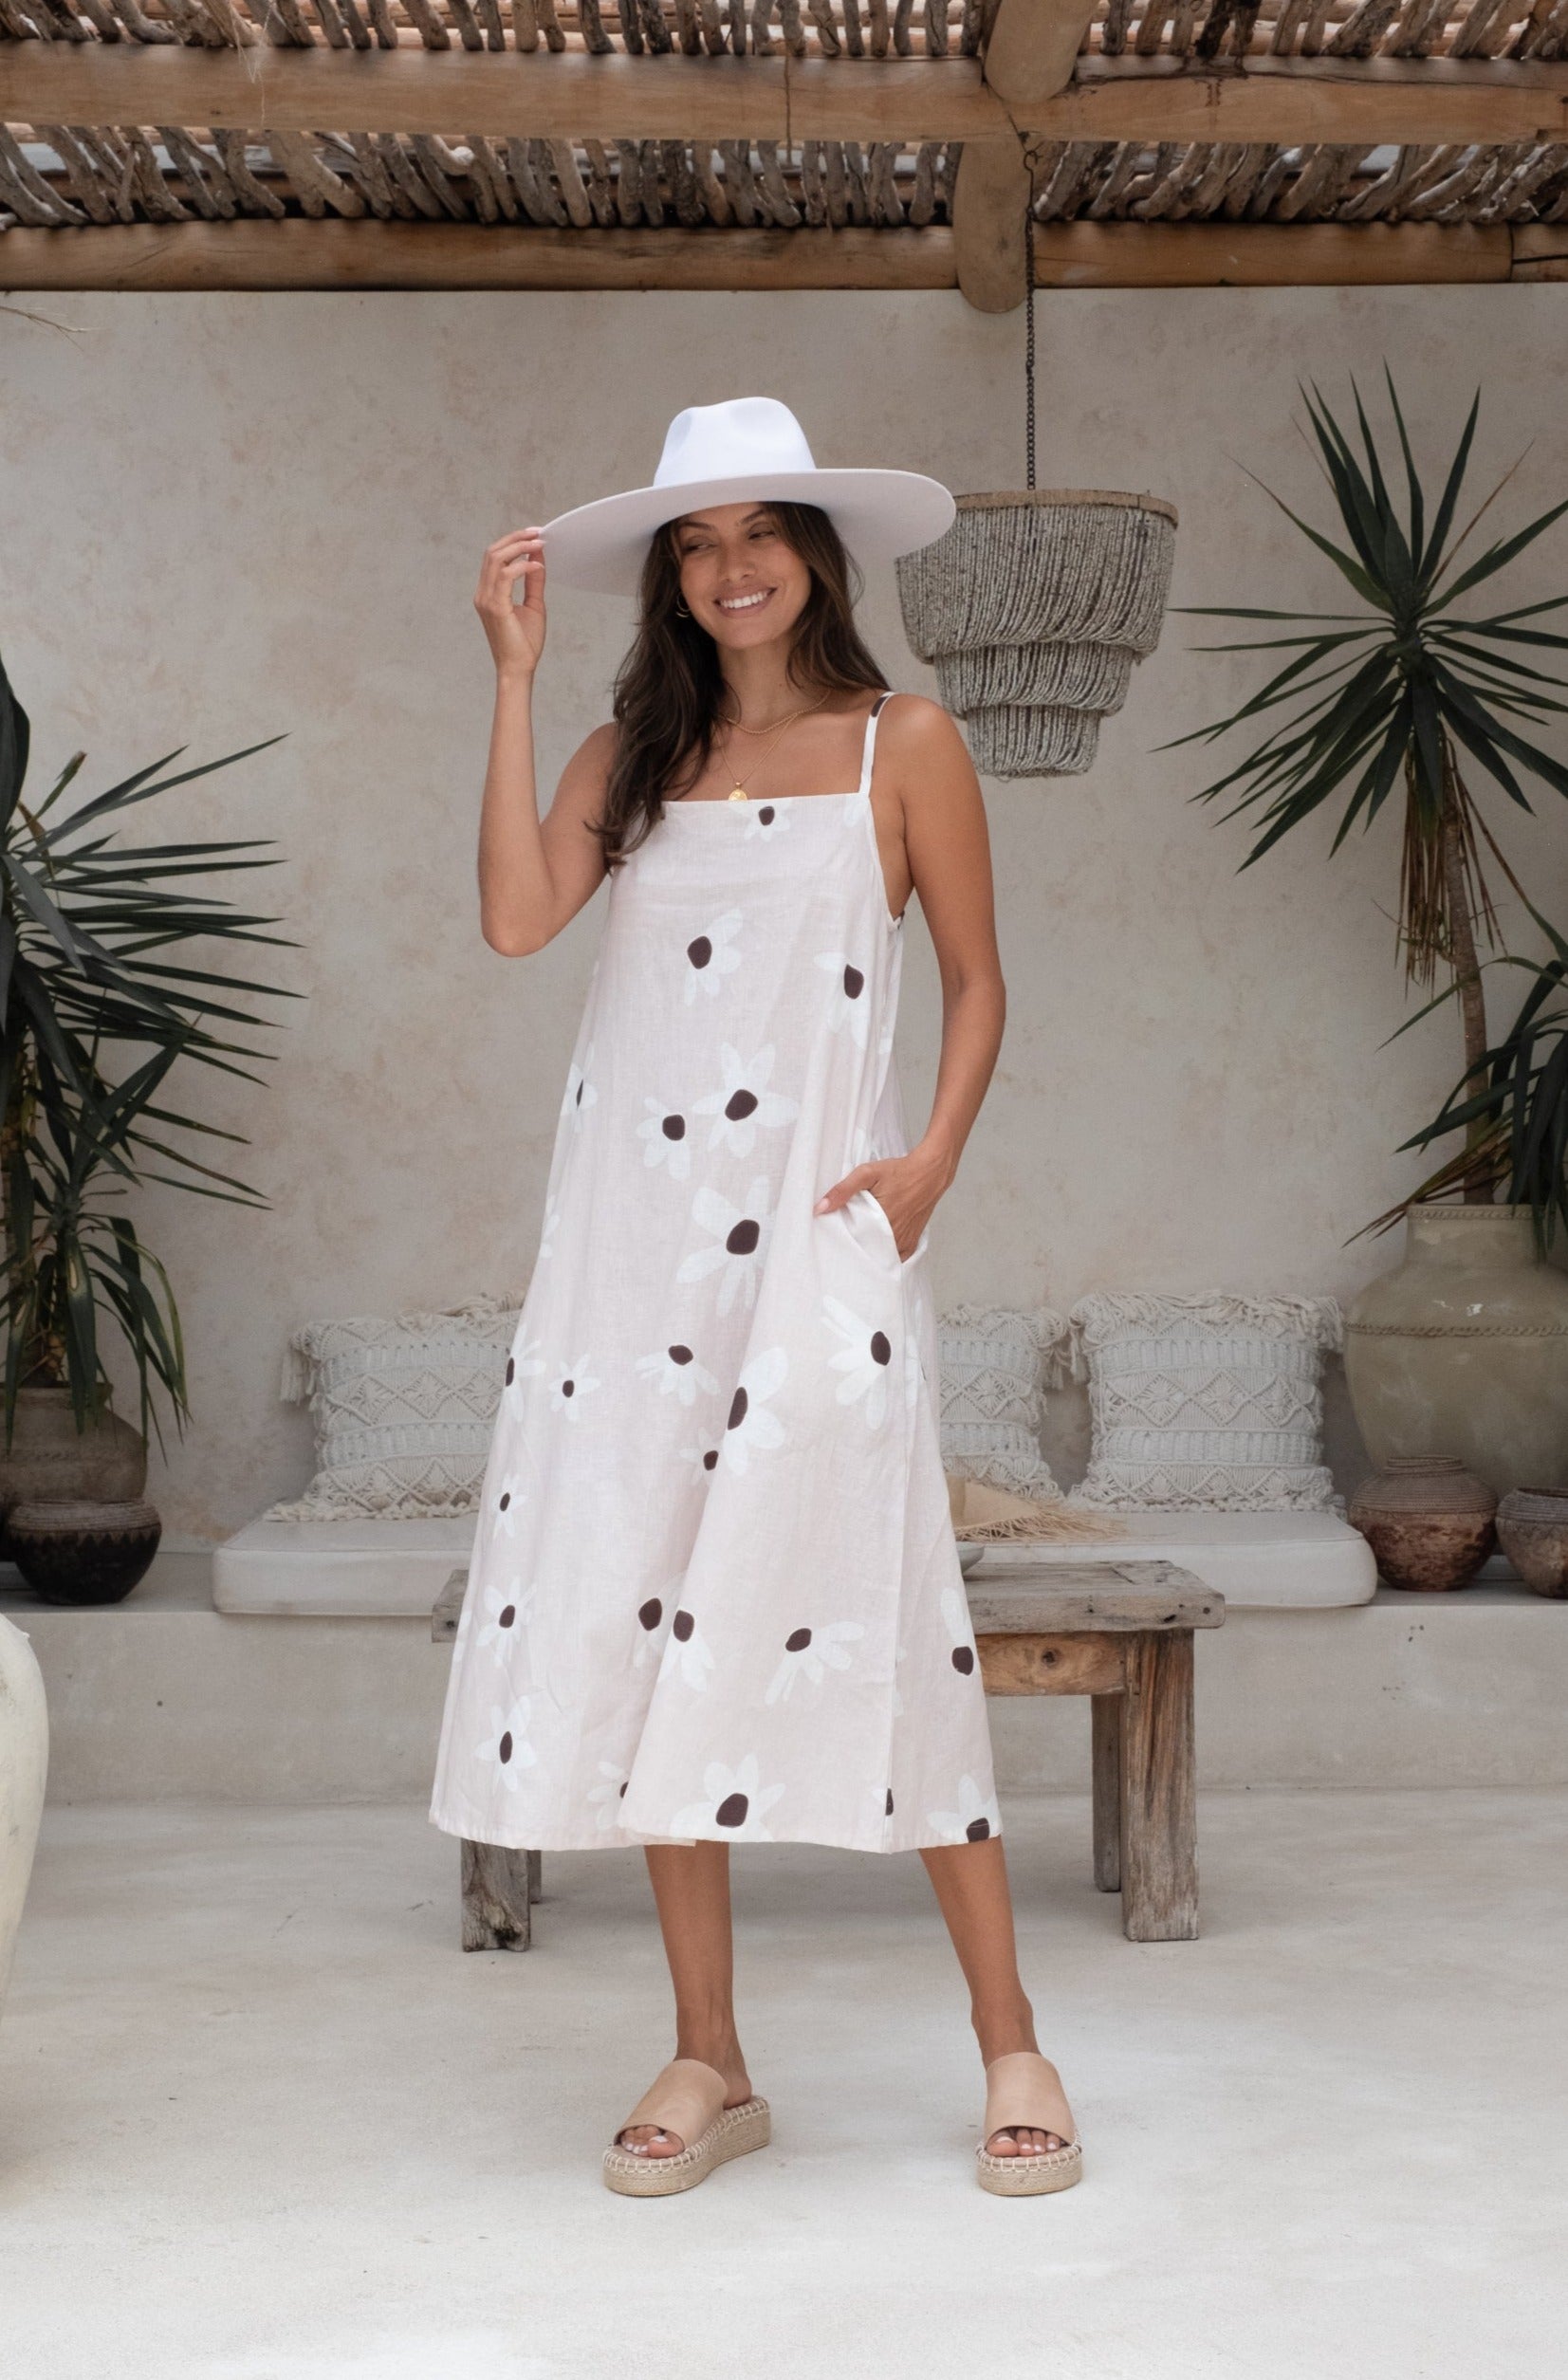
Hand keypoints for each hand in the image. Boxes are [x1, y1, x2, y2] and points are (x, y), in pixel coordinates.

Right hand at [475, 527, 546, 681]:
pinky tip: (537, 565)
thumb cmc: (524, 643)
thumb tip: (537, 558)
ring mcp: (486, 599)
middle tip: (537, 532)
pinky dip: (522, 566)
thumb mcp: (533, 604)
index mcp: (489, 592)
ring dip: (519, 547)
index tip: (534, 535)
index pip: (495, 557)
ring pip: (495, 559)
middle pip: (492, 552)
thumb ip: (533, 581)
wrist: (518, 669)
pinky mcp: (495, 606)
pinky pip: (505, 576)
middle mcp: (483, 593)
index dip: (513, 542)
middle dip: (515, 538)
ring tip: (538, 543)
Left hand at [813, 1145, 953, 1260]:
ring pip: (881, 1256)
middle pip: (867, 1251)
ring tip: (859, 1244)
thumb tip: (820, 1208)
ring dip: (870, 1252)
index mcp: (881, 1221)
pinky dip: (886, 1255)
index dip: (842, 1243)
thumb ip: (843, 1190)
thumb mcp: (867, 1173)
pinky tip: (877, 1248)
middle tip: (845, 1242)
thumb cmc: (899, 1171)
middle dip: (855, 1249)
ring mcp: (905, 1240)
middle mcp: (894, 1234)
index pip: (854, 1243)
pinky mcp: (913, 1241)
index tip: (834, 1240)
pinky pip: (896, 1257)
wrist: (930, 1172)